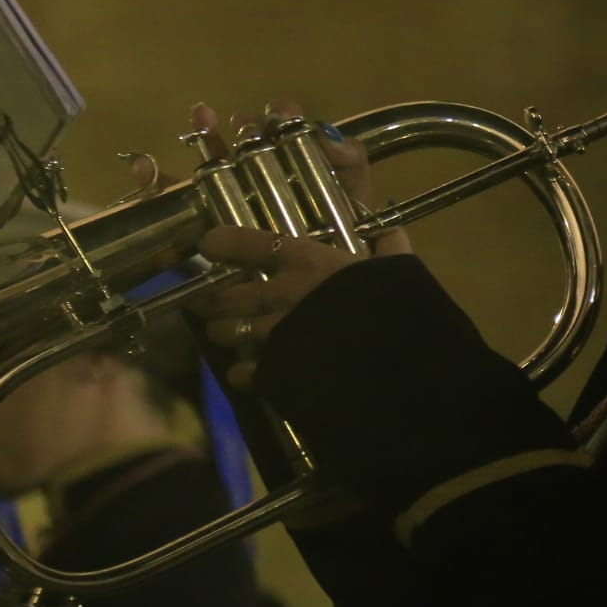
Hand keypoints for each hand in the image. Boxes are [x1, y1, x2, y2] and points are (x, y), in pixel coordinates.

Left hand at [182, 99, 411, 389]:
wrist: (392, 366)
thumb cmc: (394, 309)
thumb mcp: (398, 270)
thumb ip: (389, 249)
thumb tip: (389, 232)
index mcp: (305, 263)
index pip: (249, 244)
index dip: (223, 242)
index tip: (209, 243)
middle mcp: (277, 295)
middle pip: (225, 295)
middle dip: (212, 299)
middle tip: (208, 300)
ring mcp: (271, 337)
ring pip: (224, 333)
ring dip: (222, 332)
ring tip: (226, 335)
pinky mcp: (273, 373)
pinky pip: (242, 373)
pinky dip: (242, 373)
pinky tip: (249, 374)